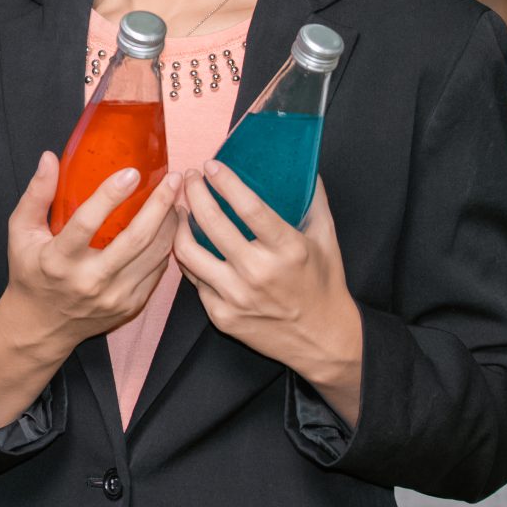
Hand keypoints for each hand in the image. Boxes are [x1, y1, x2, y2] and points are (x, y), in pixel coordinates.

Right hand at [0, 151, 180, 360]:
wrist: (41, 327)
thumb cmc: (30, 273)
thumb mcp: (21, 233)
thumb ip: (36, 195)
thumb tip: (49, 157)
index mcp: (58, 260)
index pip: (87, 223)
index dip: (110, 195)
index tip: (132, 172)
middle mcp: (89, 281)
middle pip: (135, 239)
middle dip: (159, 205)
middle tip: (172, 179)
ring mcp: (113, 296)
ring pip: (154, 255)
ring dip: (170, 224)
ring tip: (176, 198)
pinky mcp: (130, 305)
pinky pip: (157, 271)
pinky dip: (167, 246)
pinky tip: (170, 226)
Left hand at [172, 168, 364, 423]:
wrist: (323, 341)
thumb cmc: (324, 285)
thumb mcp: (326, 239)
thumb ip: (314, 200)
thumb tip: (303, 165)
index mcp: (288, 250)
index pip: (249, 207)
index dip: (226, 182)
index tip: (212, 166)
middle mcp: (259, 273)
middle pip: (212, 223)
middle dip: (195, 193)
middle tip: (192, 178)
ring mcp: (237, 297)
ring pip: (189, 253)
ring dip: (179, 225)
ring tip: (182, 209)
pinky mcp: (222, 317)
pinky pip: (194, 281)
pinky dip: (189, 258)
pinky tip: (188, 243)